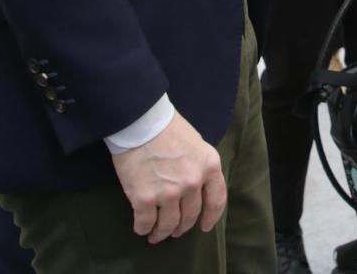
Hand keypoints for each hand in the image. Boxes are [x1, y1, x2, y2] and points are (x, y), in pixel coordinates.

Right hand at [111, 113, 225, 242]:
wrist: (140, 121)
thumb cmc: (168, 127)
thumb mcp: (197, 143)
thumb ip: (200, 166)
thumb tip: (196, 184)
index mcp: (209, 167)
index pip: (216, 200)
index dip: (210, 217)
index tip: (204, 227)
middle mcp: (193, 183)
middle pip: (191, 215)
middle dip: (183, 227)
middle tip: (175, 231)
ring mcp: (169, 193)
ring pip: (169, 224)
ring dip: (162, 233)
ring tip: (156, 235)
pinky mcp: (145, 199)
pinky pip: (145, 222)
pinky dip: (143, 228)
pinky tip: (141, 228)